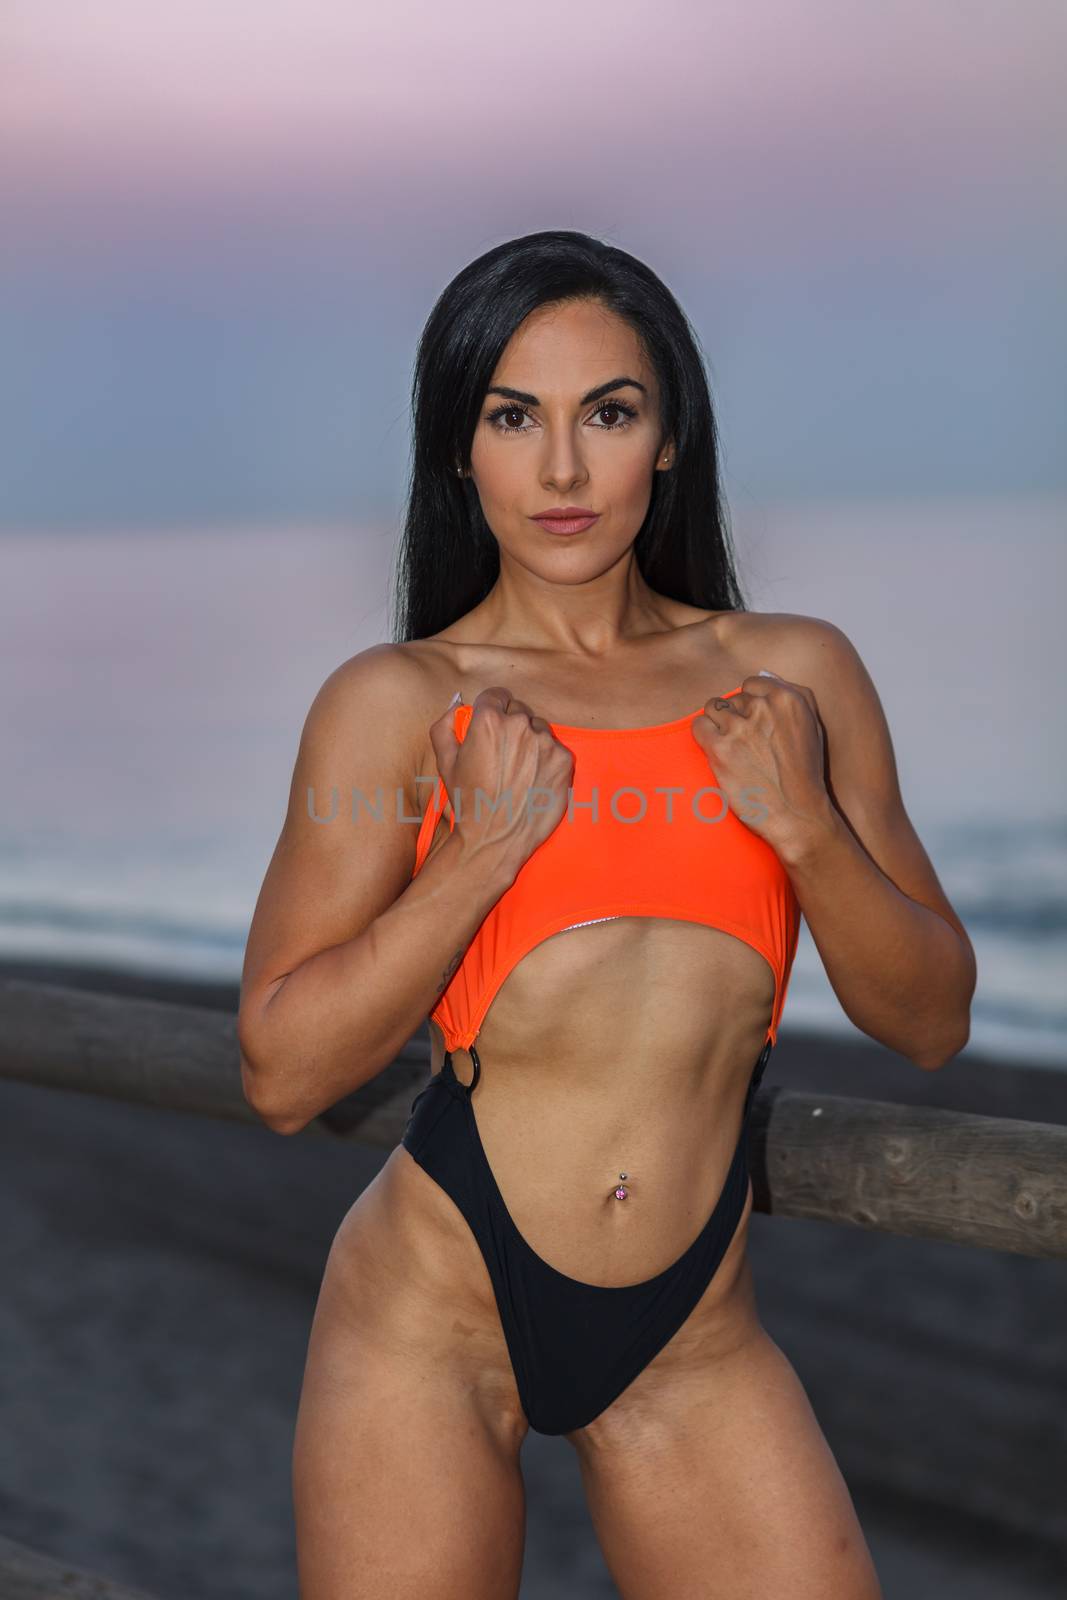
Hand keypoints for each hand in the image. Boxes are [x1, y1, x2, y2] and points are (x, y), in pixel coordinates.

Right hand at [428, 687, 574, 876]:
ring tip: (520, 769)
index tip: (493, 721)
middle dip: (511, 725)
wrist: (496, 837)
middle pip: (518, 711)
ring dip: (531, 741)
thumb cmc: (469, 802)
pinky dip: (547, 759)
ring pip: (539, 729)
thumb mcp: (445, 763)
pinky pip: (555, 748)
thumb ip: (444, 727)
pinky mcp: (564, 760)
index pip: (496, 695)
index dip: (492, 708)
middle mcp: (520, 725)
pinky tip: (534, 779)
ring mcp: (545, 742)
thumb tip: (455, 707)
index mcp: (489, 721)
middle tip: (504, 753)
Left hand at [690, 671, 832, 854]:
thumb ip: (795, 697)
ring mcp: (741, 728)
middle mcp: (764, 709)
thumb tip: (767, 677)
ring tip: (730, 747)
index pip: (752, 684)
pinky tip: (716, 751)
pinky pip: (699, 725)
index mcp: (788, 699)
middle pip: (732, 698)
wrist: (796, 814)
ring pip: (712, 708)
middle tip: (744, 744)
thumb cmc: (805, 773)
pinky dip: (703, 736)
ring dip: (717, 725)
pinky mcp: (721, 748)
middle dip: (735, 718)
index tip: (753, 724)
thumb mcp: (812, 727)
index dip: (749, 705)